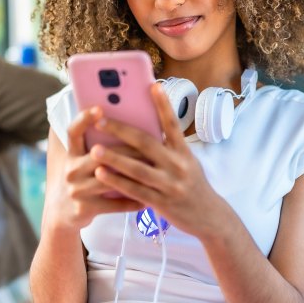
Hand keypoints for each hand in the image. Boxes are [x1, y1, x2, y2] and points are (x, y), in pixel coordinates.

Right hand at [50, 108, 141, 232]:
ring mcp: (77, 191)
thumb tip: (128, 123)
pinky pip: (113, 204)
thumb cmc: (82, 179)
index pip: (73, 132)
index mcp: (71, 154)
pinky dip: (131, 201)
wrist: (62, 212)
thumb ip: (98, 145)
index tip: (99, 109)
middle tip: (148, 143)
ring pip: (108, 179)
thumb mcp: (81, 160)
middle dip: (124, 149)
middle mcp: (71, 170)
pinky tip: (146, 200)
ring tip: (152, 169)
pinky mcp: (85, 208)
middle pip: (98, 154)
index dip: (84, 119)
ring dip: (131, 174)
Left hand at [87, 83, 228, 239]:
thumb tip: (143, 129)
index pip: (172, 124)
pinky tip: (101, 174)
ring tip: (94, 150)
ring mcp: (169, 184)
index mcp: (184, 152)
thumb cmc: (192, 185)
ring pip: (137, 168)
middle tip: (101, 120)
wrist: (209, 217)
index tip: (152, 85)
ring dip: (114, 158)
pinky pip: (135, 190)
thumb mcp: (188, 162)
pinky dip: (117, 182)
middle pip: (146, 143)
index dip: (163, 104)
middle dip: (121, 130)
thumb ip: (169, 148)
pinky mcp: (161, 202)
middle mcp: (178, 165)